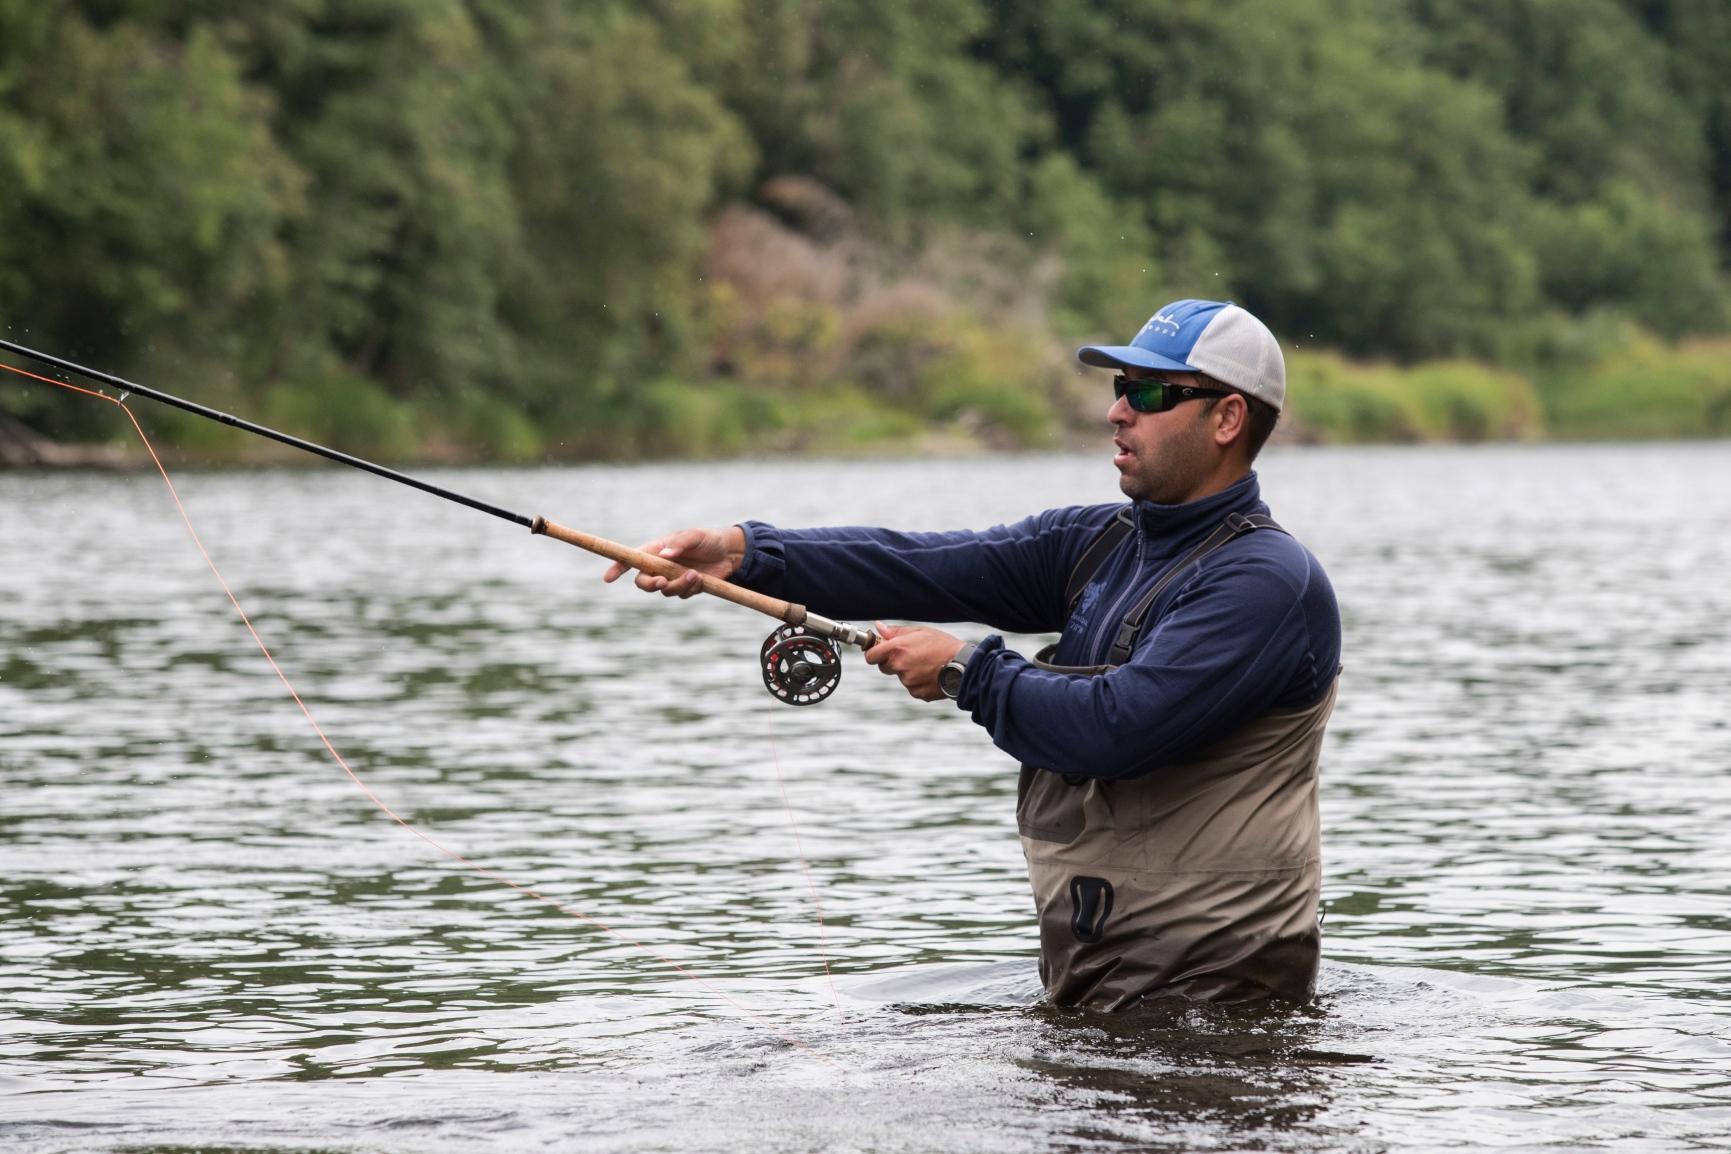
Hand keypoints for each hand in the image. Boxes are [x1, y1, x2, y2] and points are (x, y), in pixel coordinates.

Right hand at [601, 526, 745, 597]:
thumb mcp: (694, 536)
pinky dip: (690, 589)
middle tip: (663, 581)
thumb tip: (664, 555)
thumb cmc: (708, 539)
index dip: (618, 567)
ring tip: (695, 575)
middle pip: (643, 582)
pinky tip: (701, 579)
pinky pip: (681, 595)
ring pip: (665, 591)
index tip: (607, 578)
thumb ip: (679, 545)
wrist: (730, 553)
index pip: (632, 559)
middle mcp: (660, 565)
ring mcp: (672, 578)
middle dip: (651, 585)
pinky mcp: (685, 588)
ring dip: (678, 585)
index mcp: (656, 549)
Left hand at [863, 623, 964, 701]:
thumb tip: (878, 627)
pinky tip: (931, 675)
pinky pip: (912, 688)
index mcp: (898, 648)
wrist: (964, 665)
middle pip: (884, 667)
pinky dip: (918, 683)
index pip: (871, 656)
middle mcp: (900, 666)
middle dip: (893, 662)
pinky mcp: (917, 693)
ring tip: (927, 665)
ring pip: (901, 677)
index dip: (873, 654)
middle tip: (911, 656)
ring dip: (908, 672)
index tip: (878, 652)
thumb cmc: (944, 645)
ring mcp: (908, 681)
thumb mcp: (920, 631)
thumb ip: (896, 631)